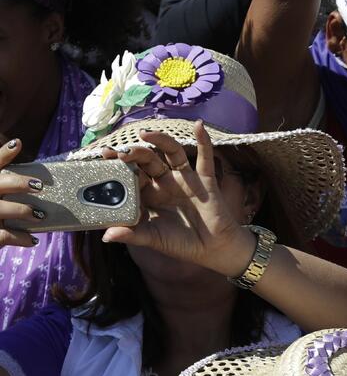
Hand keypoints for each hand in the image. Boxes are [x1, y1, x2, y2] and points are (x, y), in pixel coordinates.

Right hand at [0, 139, 42, 247]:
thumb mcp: (0, 195)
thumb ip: (8, 186)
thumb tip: (35, 176)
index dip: (3, 154)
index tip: (17, 143)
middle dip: (19, 183)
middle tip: (39, 186)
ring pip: (3, 209)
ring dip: (24, 211)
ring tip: (40, 215)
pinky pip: (5, 235)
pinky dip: (21, 238)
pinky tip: (32, 240)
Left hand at [100, 121, 255, 276]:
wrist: (213, 249)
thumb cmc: (181, 243)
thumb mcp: (153, 239)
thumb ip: (132, 235)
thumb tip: (106, 235)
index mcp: (148, 195)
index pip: (131, 174)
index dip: (118, 165)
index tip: (104, 156)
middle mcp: (164, 182)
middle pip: (148, 160)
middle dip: (135, 153)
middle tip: (122, 151)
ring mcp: (185, 179)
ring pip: (171, 153)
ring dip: (160, 140)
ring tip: (146, 133)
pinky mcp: (204, 179)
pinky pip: (204, 158)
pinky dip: (203, 142)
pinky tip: (199, 126)